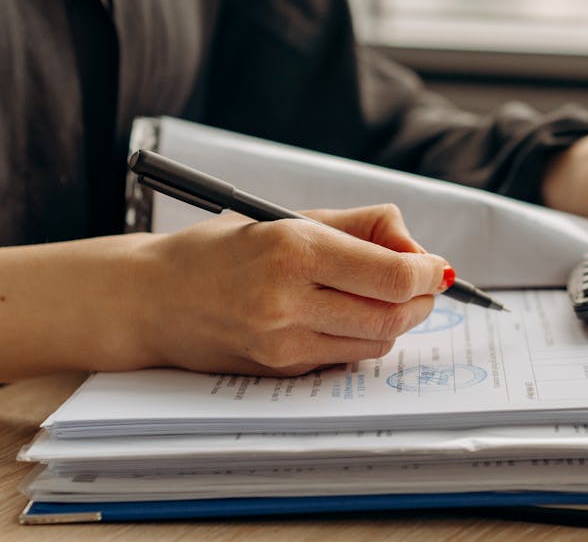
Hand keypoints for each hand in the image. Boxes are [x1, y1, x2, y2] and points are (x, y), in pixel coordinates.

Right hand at [122, 204, 449, 375]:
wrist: (152, 299)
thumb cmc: (221, 250)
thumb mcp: (289, 218)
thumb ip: (361, 227)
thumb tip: (418, 251)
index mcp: (294, 250)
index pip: (393, 276)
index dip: (427, 273)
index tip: (435, 267)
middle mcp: (288, 301)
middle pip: (393, 316)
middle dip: (420, 300)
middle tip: (421, 284)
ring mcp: (282, 343)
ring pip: (375, 343)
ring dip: (396, 321)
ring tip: (383, 298)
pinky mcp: (279, 370)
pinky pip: (344, 357)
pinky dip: (361, 338)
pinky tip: (345, 316)